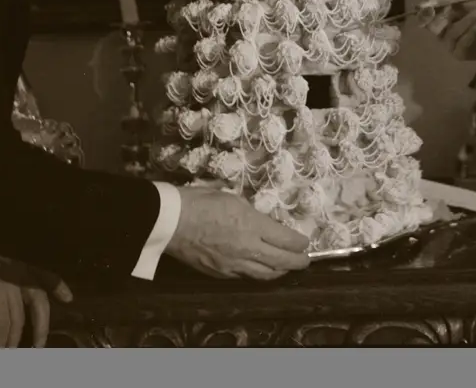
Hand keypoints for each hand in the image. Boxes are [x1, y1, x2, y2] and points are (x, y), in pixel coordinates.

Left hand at [0, 268, 71, 347]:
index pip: (3, 327)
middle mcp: (10, 279)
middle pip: (18, 317)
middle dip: (13, 340)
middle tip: (7, 354)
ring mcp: (18, 270)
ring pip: (37, 299)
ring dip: (41, 323)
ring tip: (39, 343)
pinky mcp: (19, 265)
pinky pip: (43, 275)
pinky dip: (57, 285)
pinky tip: (67, 298)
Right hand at [165, 186, 311, 279]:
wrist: (171, 221)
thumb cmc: (200, 201)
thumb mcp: (232, 198)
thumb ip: (250, 213)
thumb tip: (261, 221)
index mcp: (251, 225)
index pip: (285, 240)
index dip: (299, 243)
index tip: (305, 243)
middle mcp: (247, 248)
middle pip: (280, 262)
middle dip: (297, 262)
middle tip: (305, 261)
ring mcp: (233, 264)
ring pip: (265, 275)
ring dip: (279, 272)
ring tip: (286, 268)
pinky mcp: (220, 274)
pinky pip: (245, 277)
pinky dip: (258, 275)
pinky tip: (260, 271)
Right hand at [417, 0, 475, 60]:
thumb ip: (443, 2)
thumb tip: (420, 6)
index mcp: (442, 19)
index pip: (425, 19)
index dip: (425, 14)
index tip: (427, 8)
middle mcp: (444, 34)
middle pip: (435, 28)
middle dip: (447, 17)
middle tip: (458, 8)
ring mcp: (454, 45)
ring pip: (450, 35)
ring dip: (465, 23)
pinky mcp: (465, 54)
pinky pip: (462, 45)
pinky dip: (471, 33)